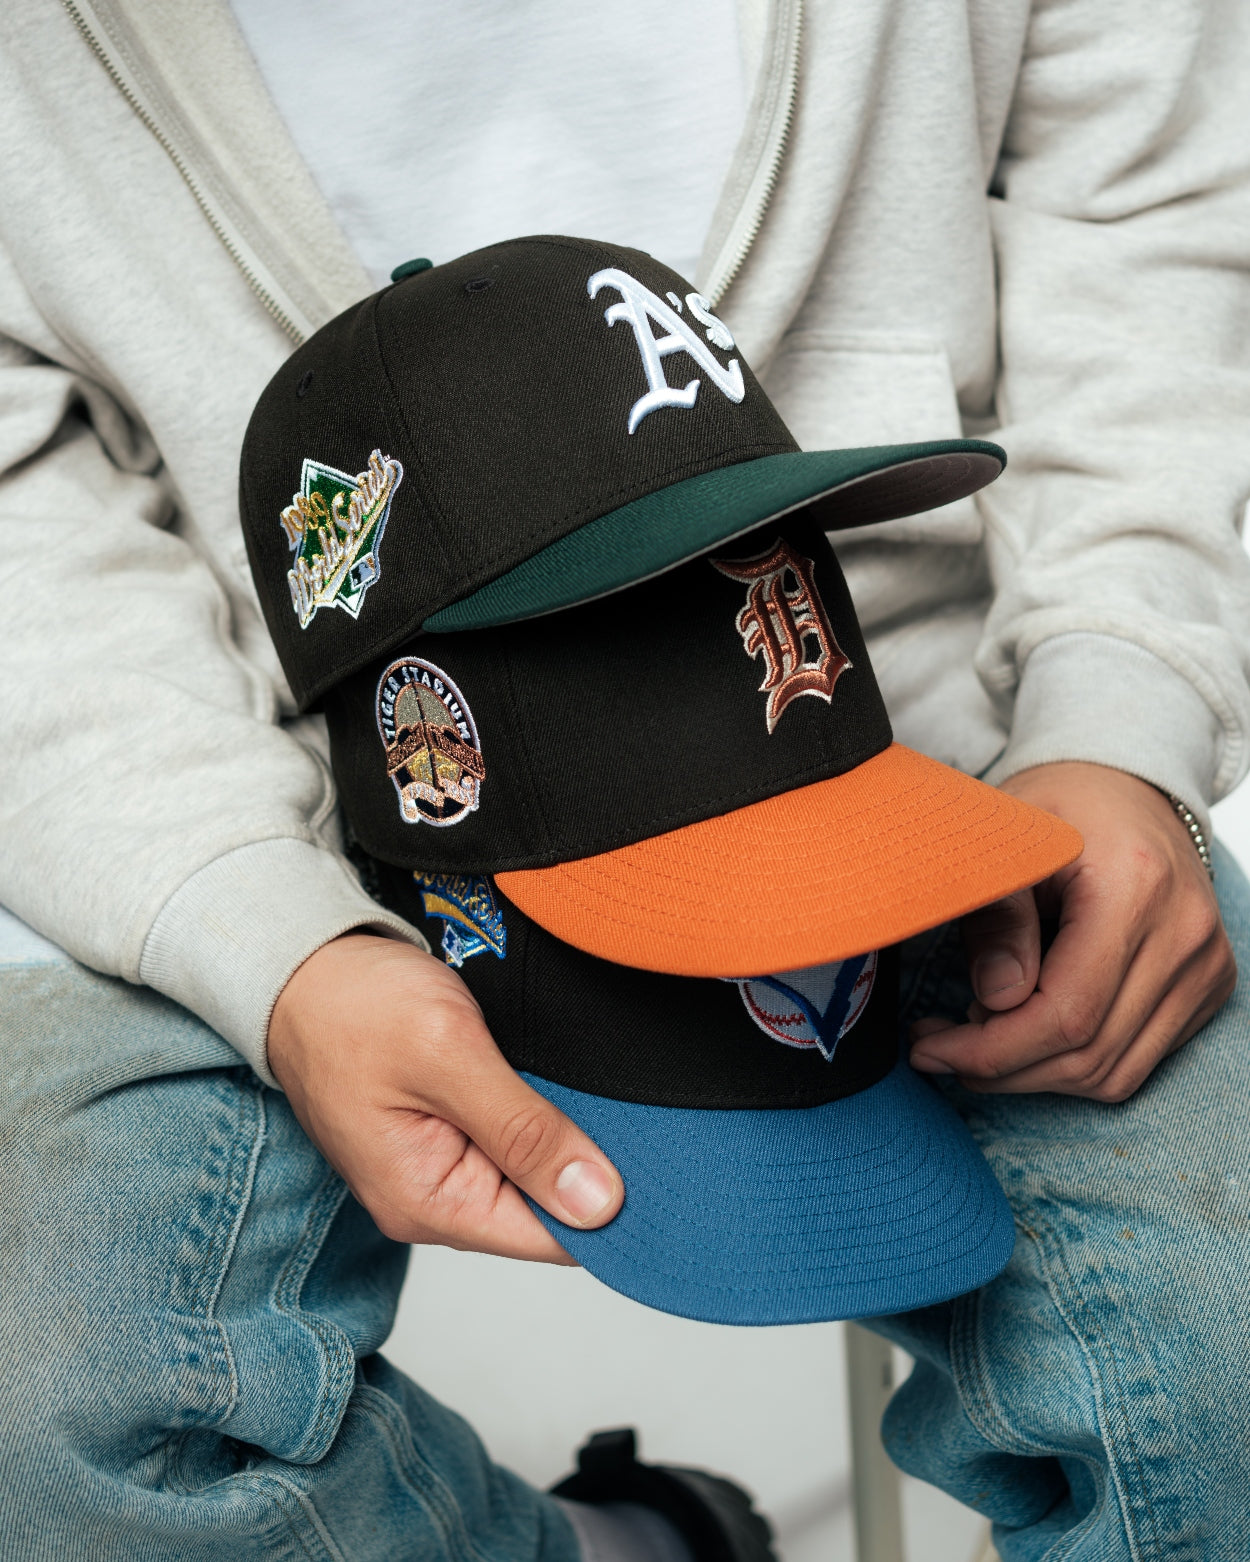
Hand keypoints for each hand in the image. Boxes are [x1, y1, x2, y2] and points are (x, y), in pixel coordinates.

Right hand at [268, 933, 622, 1261]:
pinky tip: (549, 1082)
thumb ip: (525, 1131)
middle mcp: (429, 1201)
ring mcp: (432, 1170)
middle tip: (623, 1102)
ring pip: (528, 1173)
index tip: (653, 1160)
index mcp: (428, 1202)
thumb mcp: (450, 1056)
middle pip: (544, 1210)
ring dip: (558, 1135)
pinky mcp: (438, 1137)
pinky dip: (533, 1117)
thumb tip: (598, 1202)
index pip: (551, 1238)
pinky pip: (506, 1145)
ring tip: (582, 1081)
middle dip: (587, 1165)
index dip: (609, 1205)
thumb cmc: (355, 1005)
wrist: (300, 967)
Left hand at [909, 762, 1235, 1100]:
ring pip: (1115, 1072)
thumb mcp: (1008, 840)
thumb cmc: (1060, 805)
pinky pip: (1137, 1060)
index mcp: (1136, 889)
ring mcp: (1205, 965)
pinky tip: (1025, 1032)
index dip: (992, 1050)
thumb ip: (997, 917)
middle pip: (1089, 1054)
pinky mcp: (1207, 985)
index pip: (1066, 1013)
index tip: (930, 1047)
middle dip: (1002, 1069)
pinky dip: (1074, 1063)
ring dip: (1035, 1075)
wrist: (1127, 787)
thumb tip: (993, 1000)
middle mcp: (1185, 934)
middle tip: (938, 1049)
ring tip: (976, 1039)